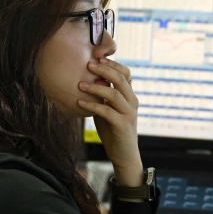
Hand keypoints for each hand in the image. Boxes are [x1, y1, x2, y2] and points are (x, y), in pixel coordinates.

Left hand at [77, 57, 142, 185]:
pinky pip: (106, 111)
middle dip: (104, 70)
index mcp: (130, 96)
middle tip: (88, 64)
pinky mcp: (122, 125)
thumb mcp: (108, 110)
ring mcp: (129, 113)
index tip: (98, 58)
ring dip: (95, 88)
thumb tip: (85, 81)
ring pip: (114, 94)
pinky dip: (92, 105)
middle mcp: (132, 102)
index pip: (126, 73)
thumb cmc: (113, 131)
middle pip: (121, 79)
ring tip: (80, 84)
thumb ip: (102, 97)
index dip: (113, 64)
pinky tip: (80, 102)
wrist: (124, 155)